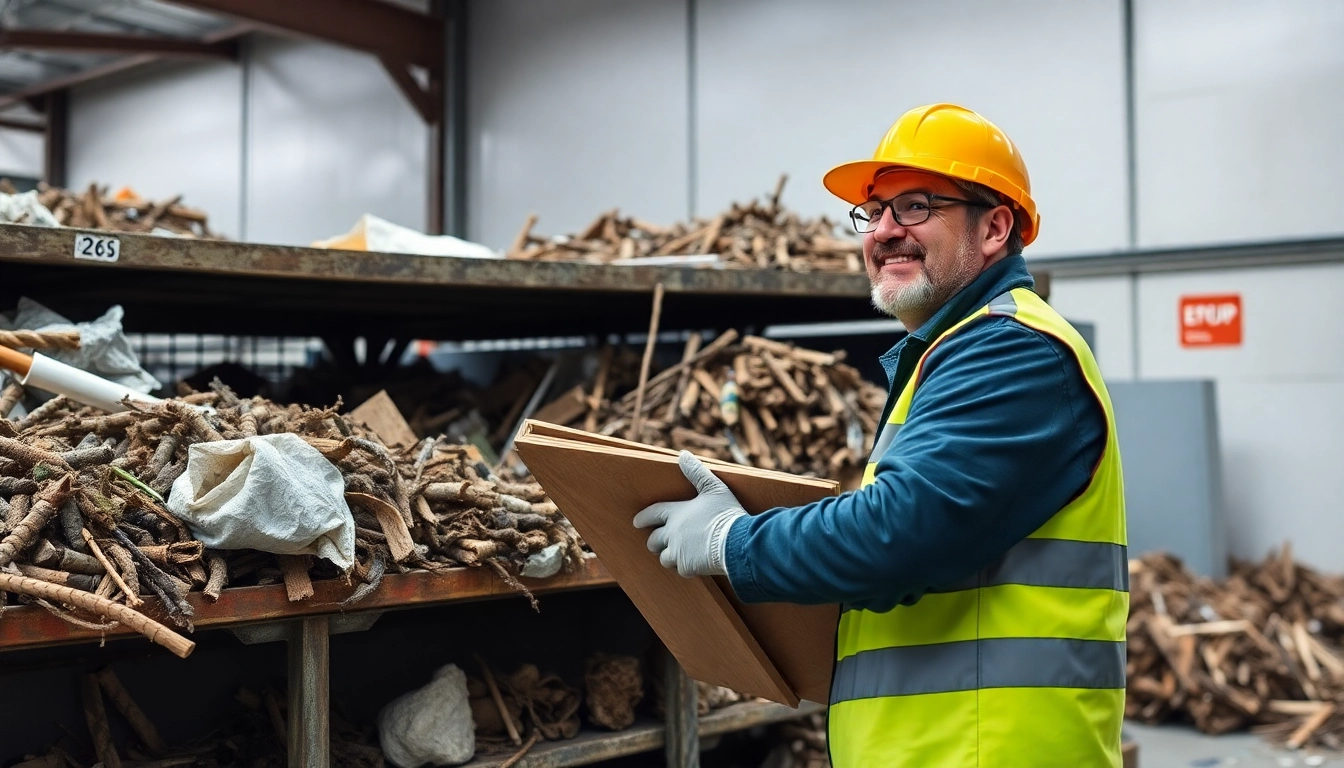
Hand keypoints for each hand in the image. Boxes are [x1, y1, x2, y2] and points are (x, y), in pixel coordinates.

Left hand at [633, 451, 746, 577]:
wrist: (735, 543)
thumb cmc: (726, 514)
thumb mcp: (714, 488)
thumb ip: (697, 473)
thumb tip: (683, 455)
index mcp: (676, 513)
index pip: (653, 514)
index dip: (644, 518)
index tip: (636, 522)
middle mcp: (672, 533)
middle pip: (654, 540)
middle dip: (654, 541)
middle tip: (656, 543)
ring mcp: (678, 552)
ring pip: (664, 557)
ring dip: (668, 556)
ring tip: (676, 554)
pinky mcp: (686, 567)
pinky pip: (680, 569)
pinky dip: (684, 567)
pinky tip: (692, 564)